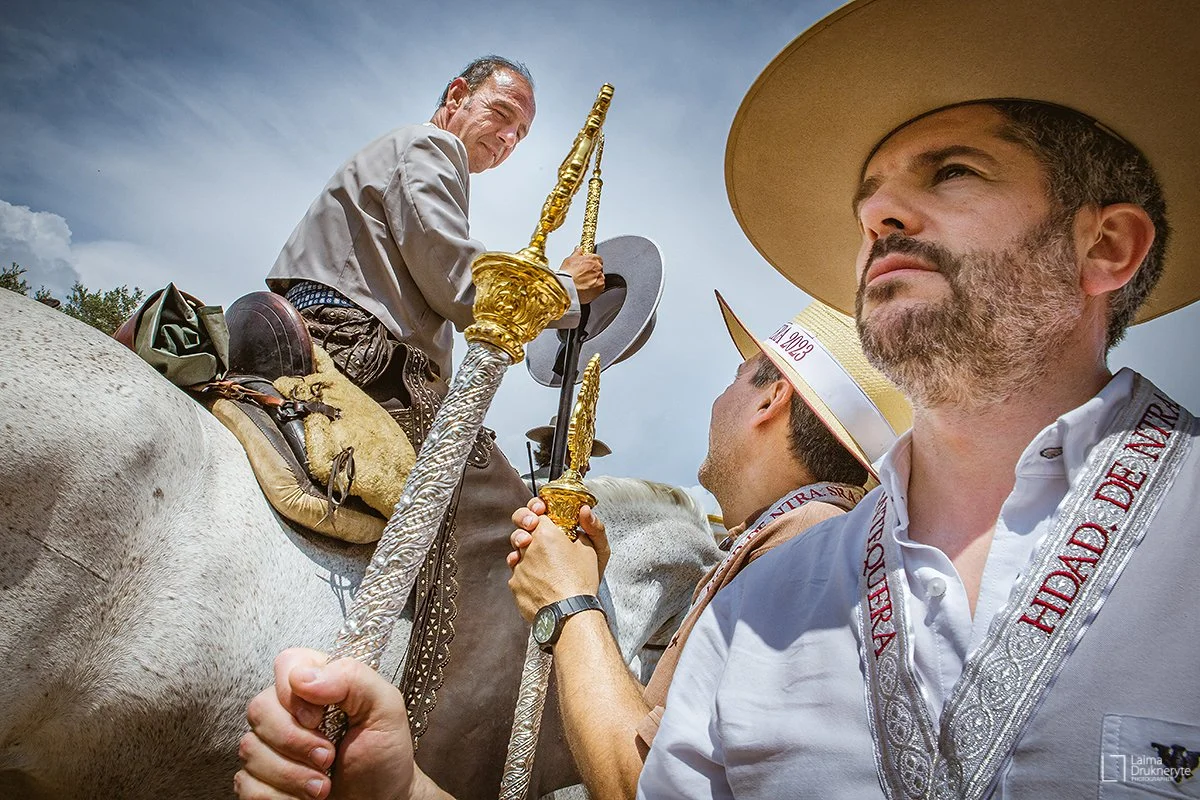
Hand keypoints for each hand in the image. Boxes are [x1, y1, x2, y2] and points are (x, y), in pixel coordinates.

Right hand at [235, 648, 415, 799]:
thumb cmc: (385, 757)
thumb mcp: (386, 709)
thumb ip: (353, 678)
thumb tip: (302, 676)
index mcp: (320, 684)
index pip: (286, 664)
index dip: (296, 694)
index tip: (320, 719)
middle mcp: (290, 710)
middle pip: (260, 708)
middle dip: (295, 741)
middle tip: (328, 757)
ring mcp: (272, 745)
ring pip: (250, 749)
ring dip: (291, 775)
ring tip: (322, 785)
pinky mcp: (260, 778)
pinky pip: (246, 783)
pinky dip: (278, 797)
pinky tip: (303, 798)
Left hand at [507, 501, 607, 621]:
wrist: (569, 614)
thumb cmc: (582, 581)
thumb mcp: (595, 549)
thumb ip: (590, 526)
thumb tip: (584, 511)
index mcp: (546, 533)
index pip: (534, 510)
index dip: (538, 510)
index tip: (542, 513)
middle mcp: (528, 547)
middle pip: (519, 528)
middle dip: (524, 526)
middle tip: (534, 532)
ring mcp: (518, 566)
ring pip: (517, 552)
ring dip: (526, 553)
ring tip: (543, 562)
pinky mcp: (514, 584)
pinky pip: (517, 573)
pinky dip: (526, 574)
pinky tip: (540, 581)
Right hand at [560, 246, 604, 304]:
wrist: (567, 287)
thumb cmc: (568, 274)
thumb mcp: (570, 259)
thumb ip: (577, 253)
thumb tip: (579, 249)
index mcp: (592, 259)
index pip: (597, 258)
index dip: (592, 262)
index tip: (587, 265)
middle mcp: (598, 268)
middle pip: (599, 268)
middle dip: (593, 271)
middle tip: (583, 275)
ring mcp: (600, 278)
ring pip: (599, 278)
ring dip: (594, 279)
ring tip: (584, 283)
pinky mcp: (600, 288)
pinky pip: (600, 287)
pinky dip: (595, 288)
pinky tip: (586, 288)